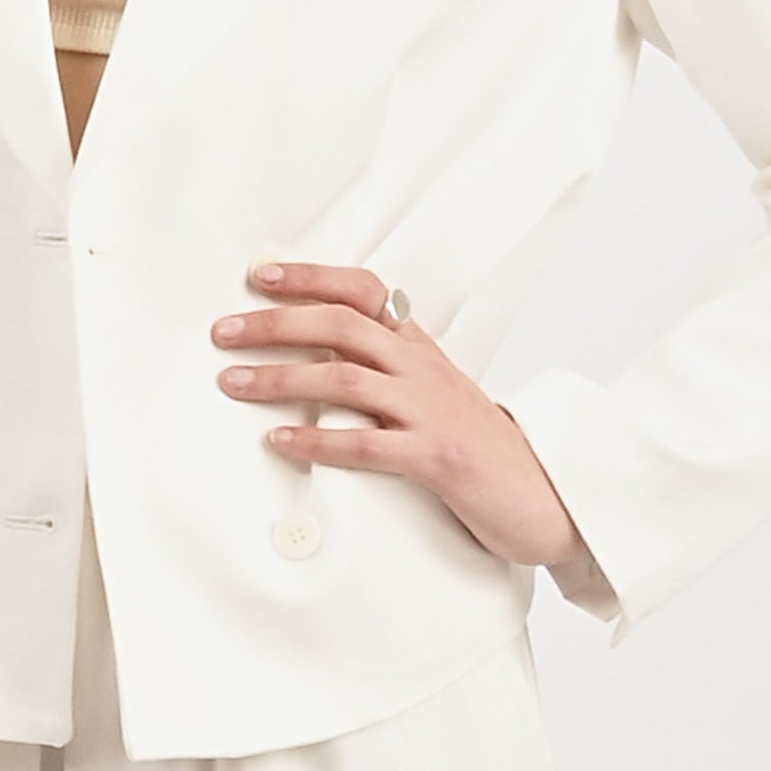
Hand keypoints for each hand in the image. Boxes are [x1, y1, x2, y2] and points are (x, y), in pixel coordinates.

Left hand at [211, 259, 588, 569]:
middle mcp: (423, 369)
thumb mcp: (436, 394)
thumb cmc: (480, 448)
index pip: (364, 291)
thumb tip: (322, 357)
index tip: (260, 275)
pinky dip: (319, 441)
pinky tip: (281, 441)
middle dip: (276, 323)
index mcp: (420, 349)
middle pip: (341, 325)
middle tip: (222, 331)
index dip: (312, 277)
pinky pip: (369, 445)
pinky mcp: (437, 458)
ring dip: (281, 378)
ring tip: (233, 383)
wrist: (548, 496)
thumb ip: (389, 370)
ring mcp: (431, 411)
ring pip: (346, 379)